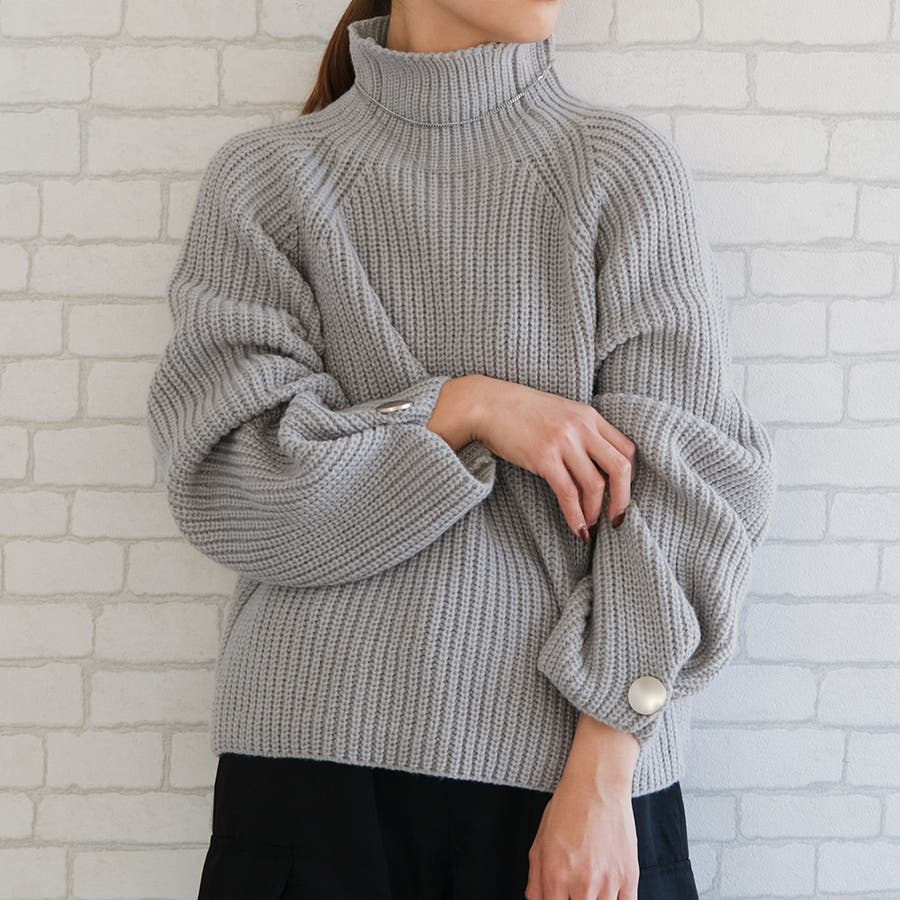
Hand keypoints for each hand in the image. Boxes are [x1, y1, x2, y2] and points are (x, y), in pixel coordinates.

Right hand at [429, 374, 635, 540]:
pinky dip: (575, 515)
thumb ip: (581, 433)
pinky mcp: (543, 457)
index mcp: (589, 415)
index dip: (630, 477)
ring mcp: (563, 441)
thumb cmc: (520, 412)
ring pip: (595, 485)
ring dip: (595, 512)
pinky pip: (568, 493)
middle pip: (620, 468)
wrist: (486, 404)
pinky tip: (576, 529)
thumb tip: (595, 467)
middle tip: (617, 520)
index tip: (622, 495)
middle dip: (623, 500)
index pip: (627, 449)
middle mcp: (581, 427)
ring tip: (589, 526)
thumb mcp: (560, 414)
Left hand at [525, 772, 638, 899]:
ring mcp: (608, 881)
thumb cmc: (567, 808)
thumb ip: (536, 879)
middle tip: (574, 891)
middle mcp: (582, 883)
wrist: (597, 784)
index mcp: (556, 875)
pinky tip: (609, 894)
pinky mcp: (629, 876)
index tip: (559, 897)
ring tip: (590, 889)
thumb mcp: (540, 841)